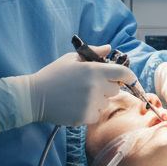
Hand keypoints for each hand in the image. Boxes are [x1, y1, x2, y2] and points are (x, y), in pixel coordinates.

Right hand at [0, 49, 134, 131]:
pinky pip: (96, 115)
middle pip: (115, 89)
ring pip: (105, 103)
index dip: (130, 77)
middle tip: (90, 85)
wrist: (35, 96)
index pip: (123, 73)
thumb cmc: (53, 74)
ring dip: (97, 100)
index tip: (132, 80)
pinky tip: (75, 106)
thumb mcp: (72, 59)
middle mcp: (95, 87)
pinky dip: (89, 112)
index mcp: (93, 70)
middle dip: (107, 87)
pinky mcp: (85, 117)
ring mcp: (91, 103)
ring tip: (78, 96)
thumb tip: (109, 48)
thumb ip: (93, 53)